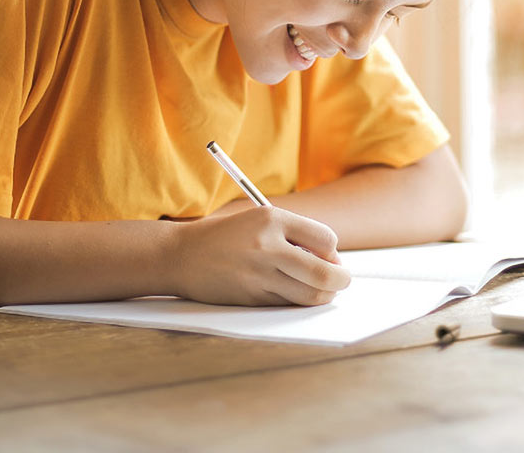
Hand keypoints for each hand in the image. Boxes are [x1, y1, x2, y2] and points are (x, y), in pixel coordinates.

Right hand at [169, 207, 350, 305]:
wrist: (180, 255)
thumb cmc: (227, 236)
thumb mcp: (259, 221)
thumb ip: (295, 235)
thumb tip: (333, 261)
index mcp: (272, 219)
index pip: (326, 239)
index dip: (333, 251)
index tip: (329, 256)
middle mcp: (267, 246)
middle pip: (324, 273)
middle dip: (341, 280)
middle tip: (342, 280)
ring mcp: (258, 274)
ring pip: (310, 294)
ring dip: (324, 295)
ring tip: (322, 290)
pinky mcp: (251, 297)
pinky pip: (288, 304)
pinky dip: (298, 301)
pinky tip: (293, 293)